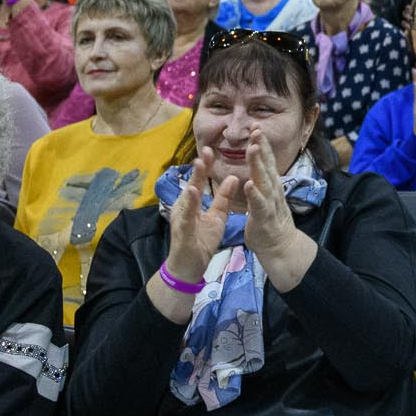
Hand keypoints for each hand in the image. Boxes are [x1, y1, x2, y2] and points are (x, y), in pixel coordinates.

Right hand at [165, 150, 237, 283]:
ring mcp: (182, 218)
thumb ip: (222, 198)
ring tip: (200, 163)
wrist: (190, 267)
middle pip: (193, 183)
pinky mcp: (183, 230)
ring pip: (188, 196)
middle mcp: (185, 207)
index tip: (213, 148)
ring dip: (194, 180)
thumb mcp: (217, 216)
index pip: (201, 180)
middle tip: (207, 149)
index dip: (207, 165)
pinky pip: (187, 215)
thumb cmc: (201, 240)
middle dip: (200, 167)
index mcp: (193, 202)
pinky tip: (193, 191)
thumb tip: (233, 177)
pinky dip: (190, 203)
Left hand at [241, 135, 316, 287]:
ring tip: (253, 148)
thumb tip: (259, 161)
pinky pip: (259, 204)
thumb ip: (262, 178)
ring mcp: (270, 202)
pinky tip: (250, 184)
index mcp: (270, 184)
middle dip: (261, 146)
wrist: (280, 246)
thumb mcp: (266, 194)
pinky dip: (255, 194)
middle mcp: (272, 189)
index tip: (256, 126)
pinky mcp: (264, 217)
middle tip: (257, 129)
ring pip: (263, 180)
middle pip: (266, 164)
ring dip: (258, 164)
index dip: (262, 143)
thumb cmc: (269, 220)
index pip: (266, 160)